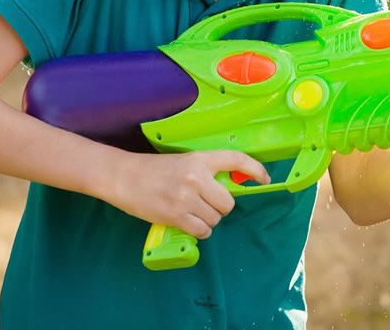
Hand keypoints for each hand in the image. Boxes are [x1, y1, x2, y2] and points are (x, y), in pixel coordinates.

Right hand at [105, 149, 269, 238]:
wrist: (123, 176)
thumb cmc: (153, 170)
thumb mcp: (183, 163)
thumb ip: (205, 172)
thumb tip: (228, 188)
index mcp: (200, 159)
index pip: (236, 159)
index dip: (255, 169)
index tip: (265, 179)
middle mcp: (196, 177)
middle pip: (228, 202)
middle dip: (221, 207)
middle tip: (207, 204)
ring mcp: (186, 197)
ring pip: (216, 218)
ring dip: (208, 220)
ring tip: (192, 213)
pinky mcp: (175, 215)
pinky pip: (202, 231)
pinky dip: (199, 231)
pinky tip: (189, 223)